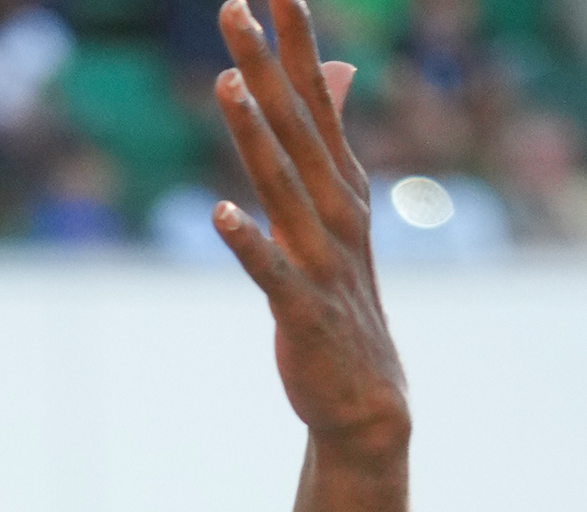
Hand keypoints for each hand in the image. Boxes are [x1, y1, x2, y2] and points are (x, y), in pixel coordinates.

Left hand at [210, 0, 409, 459]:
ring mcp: (321, 259)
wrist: (366, 398)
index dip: (296, 40)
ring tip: (227, 84)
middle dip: (265, 66)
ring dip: (253, 137)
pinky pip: (269, 271)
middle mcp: (335, 210)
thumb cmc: (344, 298)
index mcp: (341, 182)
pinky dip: (248, 243)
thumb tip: (337, 68)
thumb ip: (330, 135)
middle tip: (232, 8)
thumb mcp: (340, 208)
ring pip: (280, 187)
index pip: (316, 97)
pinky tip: (220, 214)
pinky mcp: (301, 310)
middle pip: (294, 127)